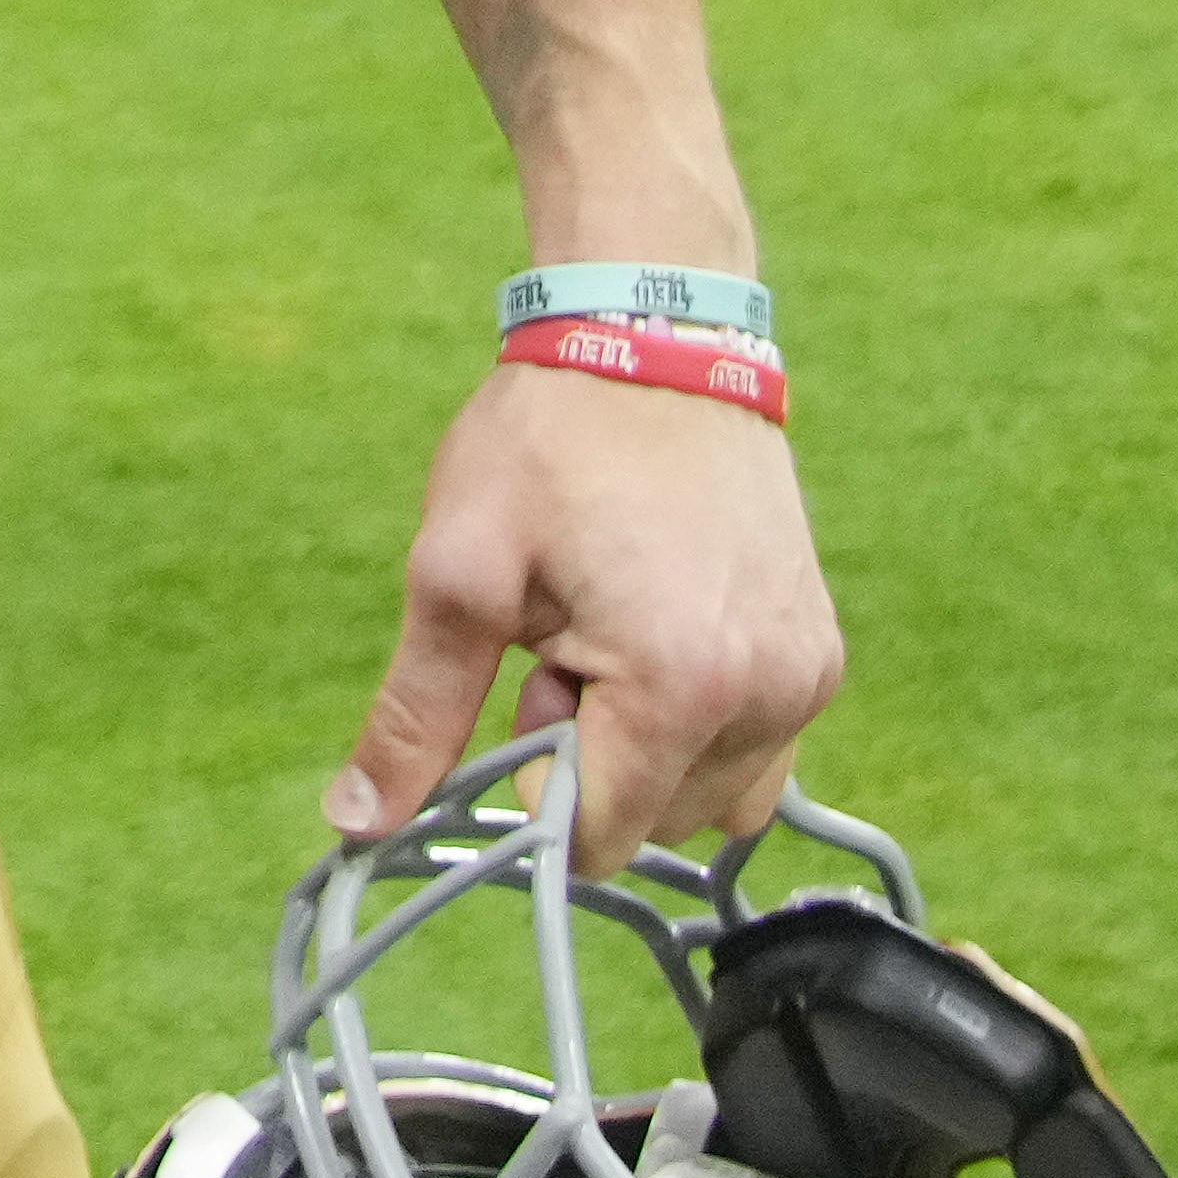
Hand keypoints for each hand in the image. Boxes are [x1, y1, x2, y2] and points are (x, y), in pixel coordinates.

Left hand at [341, 365, 841, 852]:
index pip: (596, 835)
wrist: (654, 343)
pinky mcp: (820, 656)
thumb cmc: (551, 443)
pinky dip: (693, 725)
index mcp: (681, 686)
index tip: (514, 699)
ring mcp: (807, 679)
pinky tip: (651, 633)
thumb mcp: (459, 573)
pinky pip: (752, 750)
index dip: (532, 792)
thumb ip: (416, 713)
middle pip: (653, 823)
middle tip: (555, 646)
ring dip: (642, 748)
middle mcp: (770, 698)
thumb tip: (357, 819)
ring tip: (602, 632)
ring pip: (707, 797)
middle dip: (588, 762)